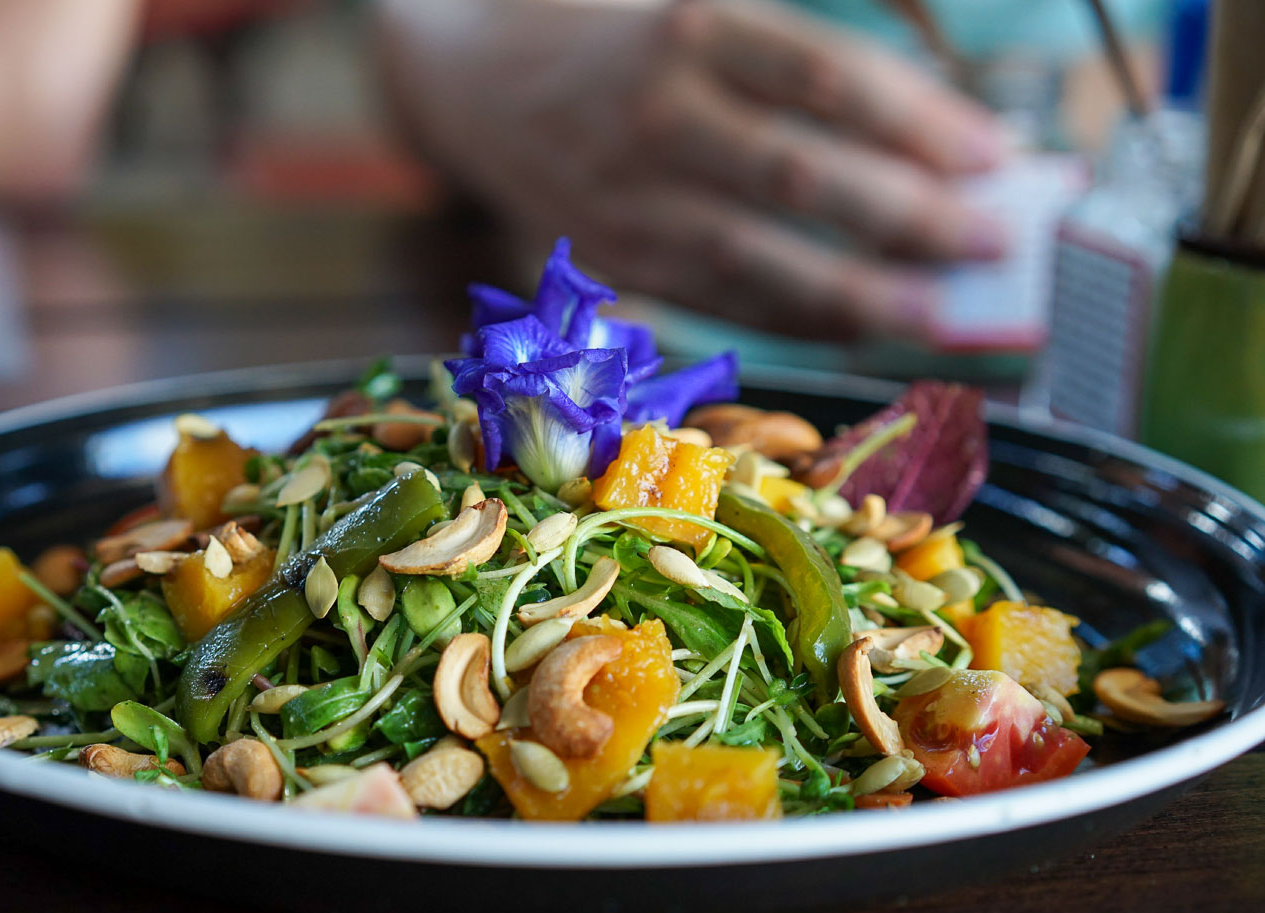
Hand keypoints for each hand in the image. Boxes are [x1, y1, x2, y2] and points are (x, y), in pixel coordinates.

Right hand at [377, 0, 1005, 342]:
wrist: (467, 78)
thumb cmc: (612, 39)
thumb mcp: (698, 11)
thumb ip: (801, 71)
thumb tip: (933, 151)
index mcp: (691, 27)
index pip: (825, 79)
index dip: (918, 122)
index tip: (997, 159)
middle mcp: (656, 112)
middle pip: (798, 173)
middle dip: (905, 215)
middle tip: (990, 244)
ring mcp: (625, 193)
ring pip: (754, 254)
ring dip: (854, 290)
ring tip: (935, 314)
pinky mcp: (610, 255)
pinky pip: (711, 296)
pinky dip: (788, 317)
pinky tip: (854, 327)